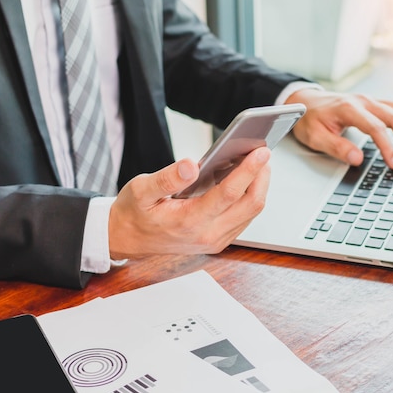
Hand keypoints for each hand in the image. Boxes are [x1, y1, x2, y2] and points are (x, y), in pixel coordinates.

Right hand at [108, 147, 270, 259]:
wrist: (128, 239)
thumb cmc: (134, 212)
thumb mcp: (140, 190)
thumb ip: (166, 179)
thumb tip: (190, 165)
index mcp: (189, 222)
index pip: (229, 194)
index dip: (248, 171)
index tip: (261, 151)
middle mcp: (208, 235)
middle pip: (250, 204)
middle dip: (261, 176)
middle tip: (263, 152)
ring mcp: (216, 240)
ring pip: (251, 212)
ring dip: (259, 186)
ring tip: (257, 161)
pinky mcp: (220, 240)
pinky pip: (245, 217)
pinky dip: (249, 196)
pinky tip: (246, 177)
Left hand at [286, 88, 392, 168]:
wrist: (304, 101)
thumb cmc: (308, 119)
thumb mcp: (315, 137)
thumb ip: (336, 147)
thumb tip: (357, 159)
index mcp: (348, 108)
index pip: (376, 128)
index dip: (388, 147)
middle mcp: (363, 101)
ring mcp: (370, 100)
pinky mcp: (373, 103)